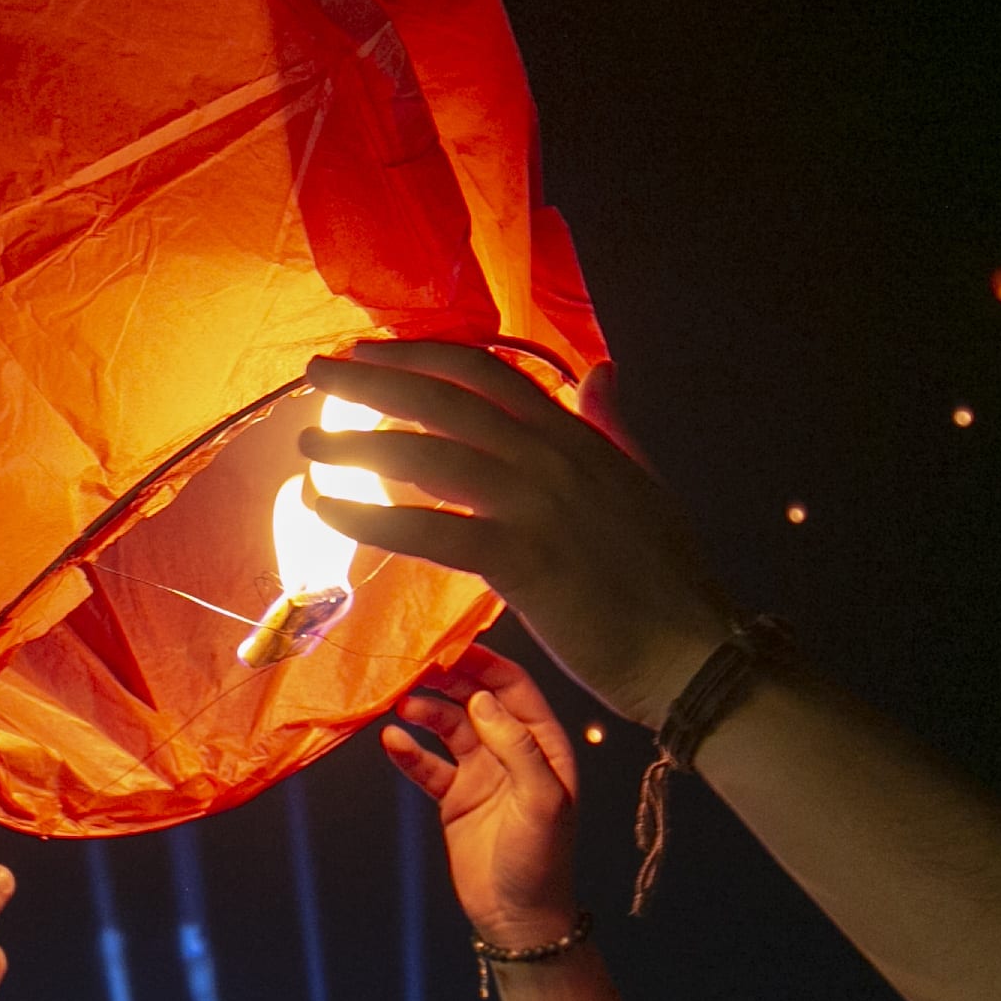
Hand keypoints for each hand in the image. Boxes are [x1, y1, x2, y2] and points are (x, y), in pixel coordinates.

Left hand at [302, 343, 738, 724]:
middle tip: (315, 374)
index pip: (485, 371)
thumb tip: (601, 372)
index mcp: (574, 437)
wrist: (693, 650)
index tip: (371, 351)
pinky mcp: (518, 560)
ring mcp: (533, 504)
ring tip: (307, 446)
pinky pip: (426, 528)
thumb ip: (611, 425)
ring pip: (426, 455)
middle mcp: (549, 457)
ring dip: (356, 443)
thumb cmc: (666, 579)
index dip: (420, 355)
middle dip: (371, 379)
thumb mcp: (642, 483)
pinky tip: (324, 509)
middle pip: (442, 399)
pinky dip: (366, 514)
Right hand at [383, 644, 579, 949]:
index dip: (485, 665)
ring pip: (448, 727)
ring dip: (425, 713)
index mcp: (543, 745)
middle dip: (447, 681)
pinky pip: (427, 765)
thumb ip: (516, 746)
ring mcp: (481, 773)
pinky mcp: (454, 797)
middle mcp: (512, 751)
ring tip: (401, 704)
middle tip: (415, 666)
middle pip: (476, 700)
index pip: (513, 689)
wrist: (518, 918)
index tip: (451, 647)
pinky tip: (391, 740)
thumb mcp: (540, 799)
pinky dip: (409, 752)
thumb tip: (483, 699)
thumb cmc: (541, 860)